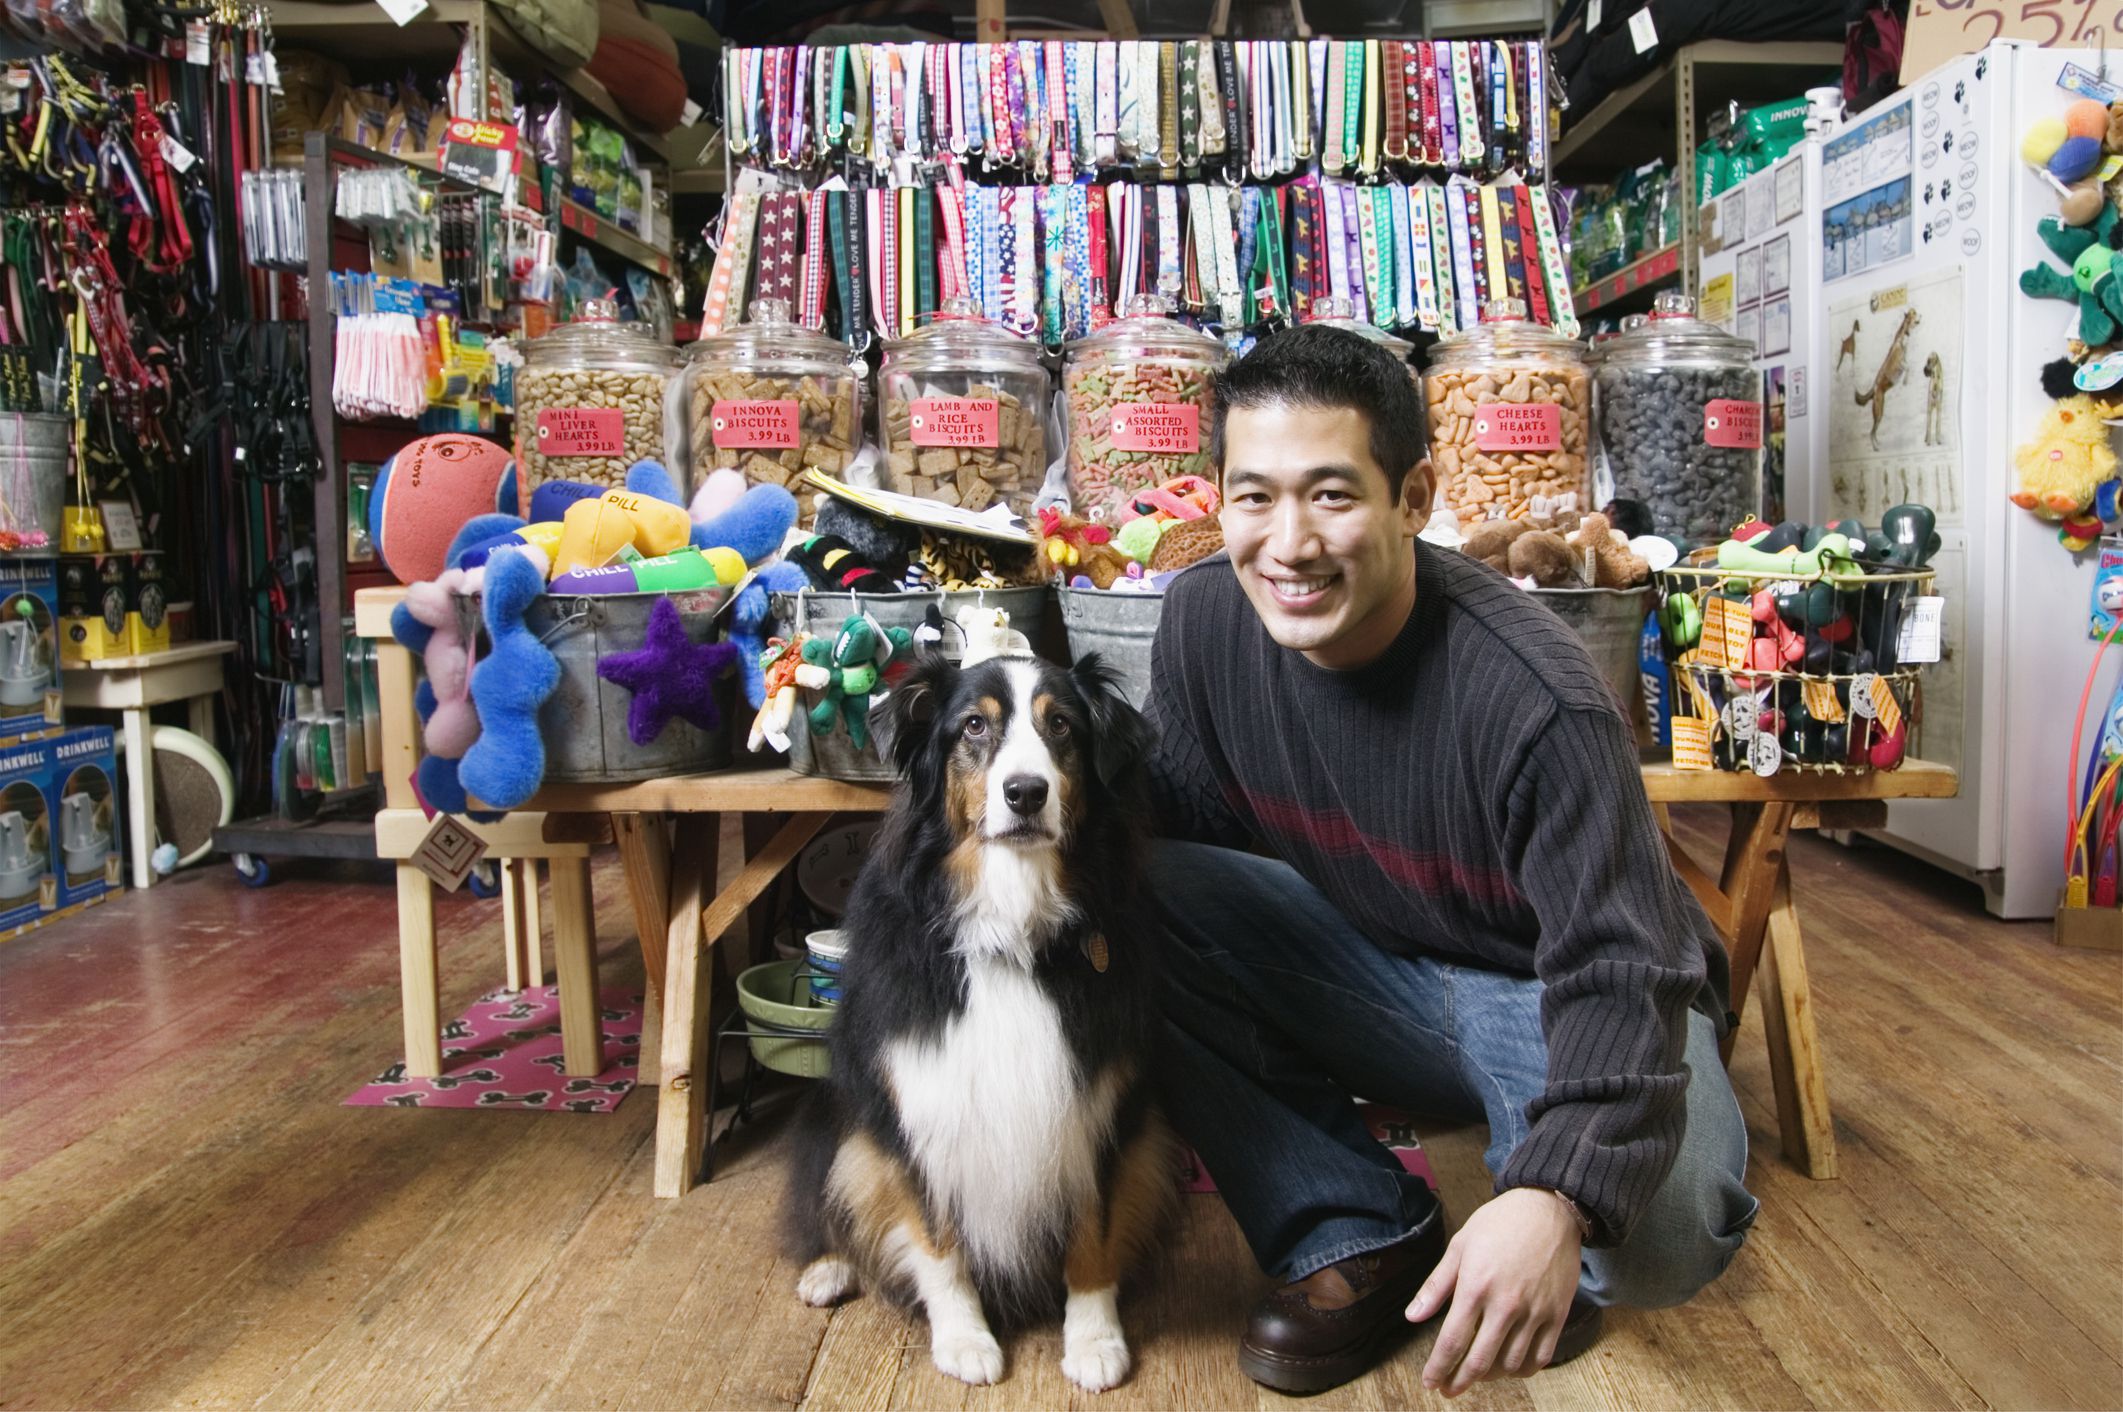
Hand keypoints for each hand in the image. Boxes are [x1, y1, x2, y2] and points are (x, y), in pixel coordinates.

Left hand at [1404, 1188, 1582, 1395]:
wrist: (1549, 1209)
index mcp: (1476, 1286)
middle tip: (1447, 1389)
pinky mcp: (1557, 1315)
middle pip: (1479, 1361)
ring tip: (1476, 1374)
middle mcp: (1506, 1305)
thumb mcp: (1460, 1246)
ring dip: (1489, 1377)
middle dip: (1459, 1382)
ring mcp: (1534, 1312)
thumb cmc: (1500, 1223)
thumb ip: (1436, 1285)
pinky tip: (1510, 1367)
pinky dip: (1523, 1370)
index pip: (1452, 1341)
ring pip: (1510, 1364)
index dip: (1438, 1368)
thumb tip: (1413, 1317)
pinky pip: (1541, 1357)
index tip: (1430, 1382)